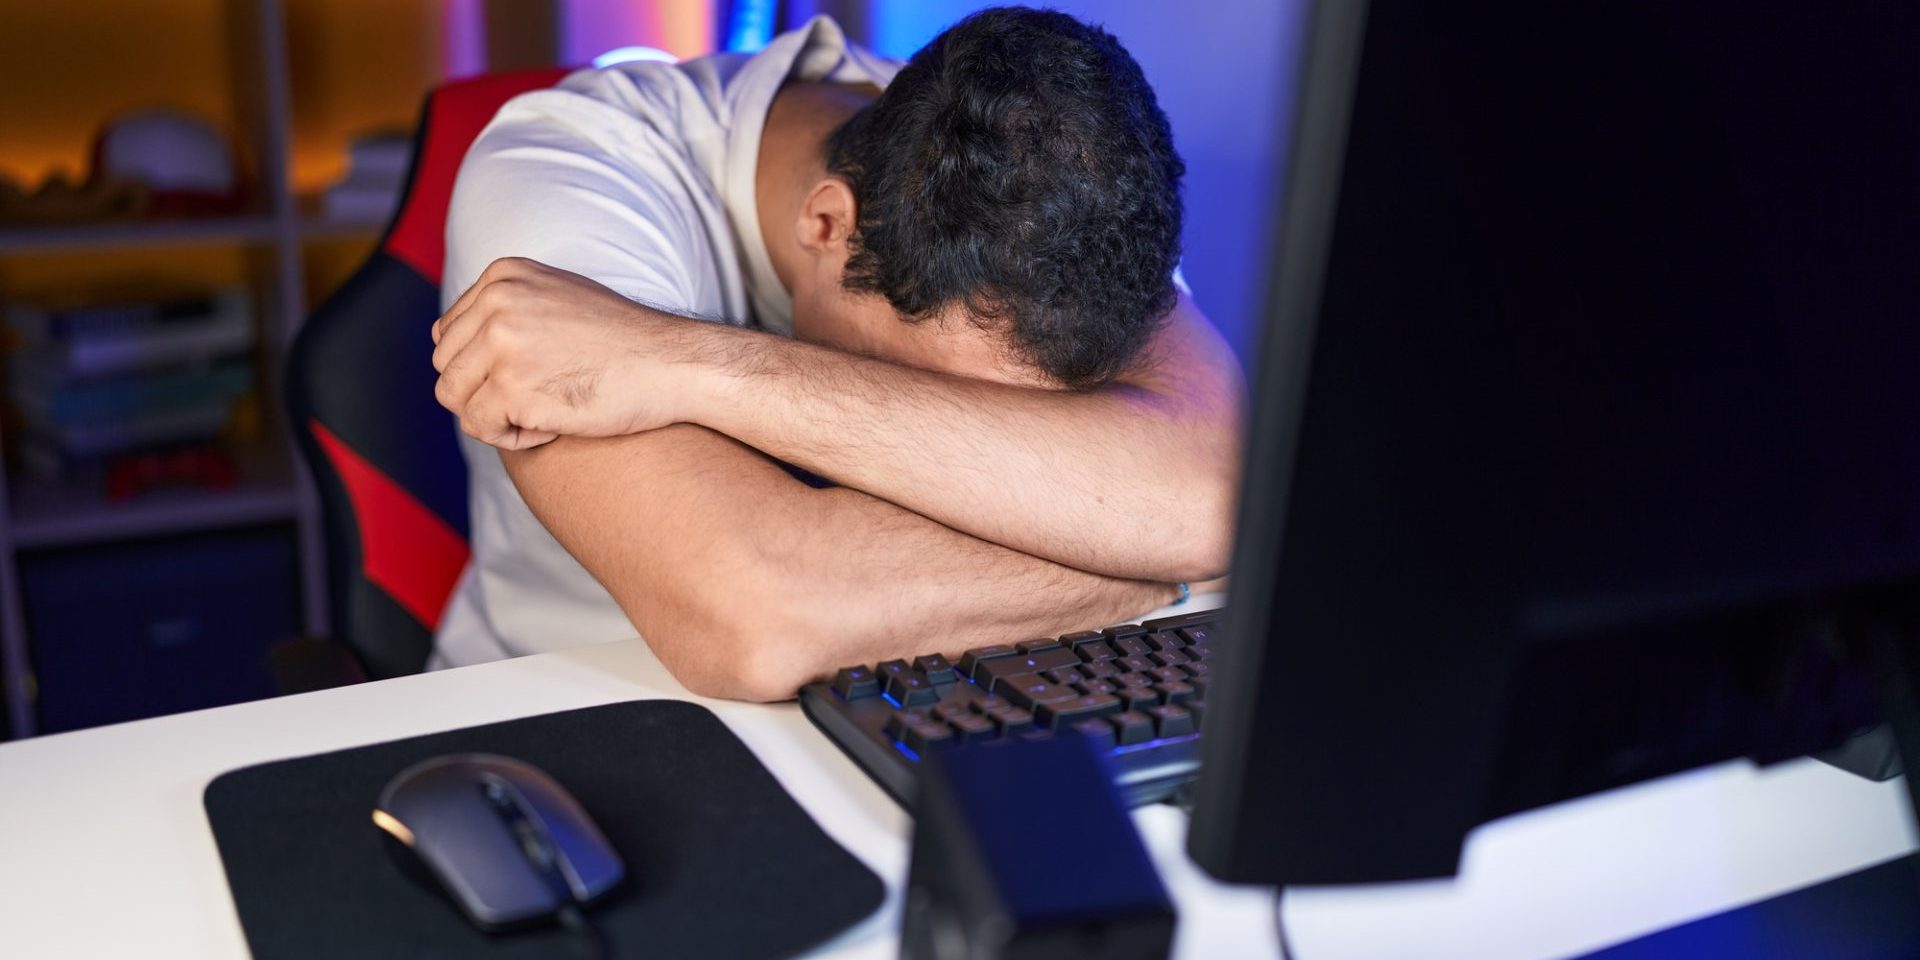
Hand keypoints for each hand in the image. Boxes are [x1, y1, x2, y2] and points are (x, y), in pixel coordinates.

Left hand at [431, 257, 703, 448]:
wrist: (673, 364)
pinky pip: (479, 426)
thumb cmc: (624, 341)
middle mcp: (497, 302)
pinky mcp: (513, 388)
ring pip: (453, 397)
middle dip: (482, 392)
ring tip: (538, 415)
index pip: (449, 331)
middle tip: (532, 401)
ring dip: (492, 416)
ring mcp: (503, 344)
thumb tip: (449, 337)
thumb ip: (507, 308)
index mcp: (503, 276)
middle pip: (446, 364)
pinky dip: (510, 437)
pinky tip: (550, 428)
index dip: (482, 366)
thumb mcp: (559, 297)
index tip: (527, 376)